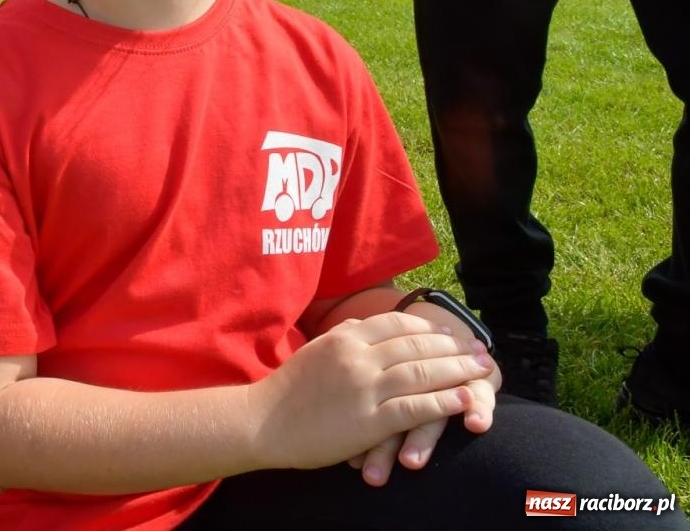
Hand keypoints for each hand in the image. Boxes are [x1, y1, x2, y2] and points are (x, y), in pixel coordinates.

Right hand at [249, 312, 493, 471]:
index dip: (430, 327)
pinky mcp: (369, 420)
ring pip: (422, 372)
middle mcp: (358, 356)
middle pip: (417, 345)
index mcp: (345, 337)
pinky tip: (465, 401)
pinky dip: (444, 402)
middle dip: (454, 347)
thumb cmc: (288, 389)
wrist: (263, 421)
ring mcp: (364, 388)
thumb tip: (369, 324)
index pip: (398, 323)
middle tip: (480, 351)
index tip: (452, 333)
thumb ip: (345, 336)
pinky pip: (415, 408)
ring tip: (482, 371)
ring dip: (458, 371)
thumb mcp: (316, 350)